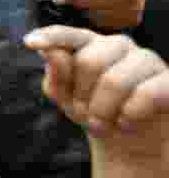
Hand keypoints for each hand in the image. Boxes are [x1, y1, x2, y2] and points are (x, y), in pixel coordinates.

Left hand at [25, 27, 168, 155]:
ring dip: (103, 112)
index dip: (51, 37)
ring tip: (103, 124)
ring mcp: (147, 60)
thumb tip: (49, 52)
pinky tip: (127, 122)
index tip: (30, 43)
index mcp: (90, 45)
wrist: (128, 143)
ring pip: (116, 81)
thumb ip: (57, 75)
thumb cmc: (93, 112)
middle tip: (84, 115)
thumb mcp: (66, 98)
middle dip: (81, 96)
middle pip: (90, 61)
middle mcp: (119, 46)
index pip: (69, 35)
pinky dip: (130, 115)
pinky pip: (147, 94)